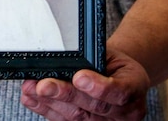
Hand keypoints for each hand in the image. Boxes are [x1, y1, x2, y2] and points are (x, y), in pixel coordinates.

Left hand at [20, 49, 149, 119]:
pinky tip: (33, 100)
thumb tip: (66, 61)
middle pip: (95, 106)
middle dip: (66, 95)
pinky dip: (47, 110)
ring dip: (51, 104)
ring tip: (32, 89)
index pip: (120, 91)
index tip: (79, 77)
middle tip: (44, 85)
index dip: (98, 87)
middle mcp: (127, 111)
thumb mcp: (111, 53)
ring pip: (78, 117)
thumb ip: (93, 60)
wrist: (119, 76)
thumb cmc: (113, 63)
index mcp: (135, 86)